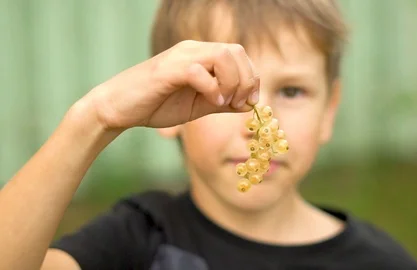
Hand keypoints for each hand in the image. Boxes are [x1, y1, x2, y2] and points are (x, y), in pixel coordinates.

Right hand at [85, 40, 259, 129]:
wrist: (118, 108)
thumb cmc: (156, 105)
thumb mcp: (198, 106)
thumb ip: (223, 103)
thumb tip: (249, 104)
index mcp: (201, 55)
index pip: (239, 54)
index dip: (251, 78)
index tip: (249, 102)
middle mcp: (192, 50)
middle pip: (236, 51)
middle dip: (246, 80)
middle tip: (238, 103)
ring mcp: (179, 58)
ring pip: (222, 55)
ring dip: (231, 82)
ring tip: (223, 103)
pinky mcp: (167, 70)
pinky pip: (198, 71)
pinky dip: (212, 88)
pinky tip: (210, 102)